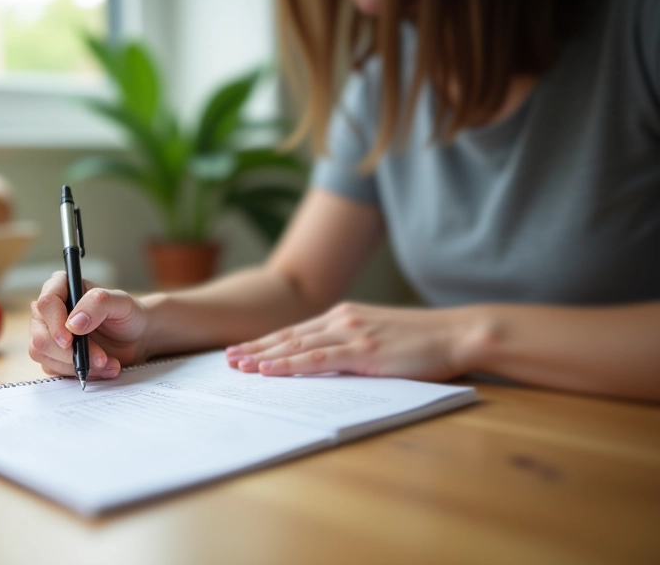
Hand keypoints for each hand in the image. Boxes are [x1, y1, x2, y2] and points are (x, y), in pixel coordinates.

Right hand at [29, 272, 150, 379]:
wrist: (135, 337)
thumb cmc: (126, 314)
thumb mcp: (121, 303)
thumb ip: (97, 304)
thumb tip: (73, 323)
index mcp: (61, 287)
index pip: (46, 304)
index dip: (56, 324)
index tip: (70, 340)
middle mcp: (49, 311)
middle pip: (40, 336)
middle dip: (70, 353)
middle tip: (100, 357)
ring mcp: (48, 335)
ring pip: (45, 356)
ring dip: (78, 365)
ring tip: (107, 362)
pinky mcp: (53, 356)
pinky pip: (56, 370)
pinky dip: (80, 372)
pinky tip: (102, 367)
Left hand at [225, 302, 484, 381]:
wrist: (458, 333)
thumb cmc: (425, 342)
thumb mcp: (381, 338)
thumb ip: (353, 346)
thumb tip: (329, 363)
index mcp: (345, 315)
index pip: (296, 331)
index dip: (267, 342)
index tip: (243, 350)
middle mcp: (342, 319)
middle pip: (288, 336)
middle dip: (255, 348)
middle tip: (227, 359)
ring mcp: (351, 333)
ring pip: (296, 346)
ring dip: (263, 357)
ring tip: (238, 366)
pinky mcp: (362, 351)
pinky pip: (316, 359)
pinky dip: (289, 364)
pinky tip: (269, 370)